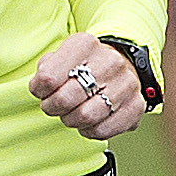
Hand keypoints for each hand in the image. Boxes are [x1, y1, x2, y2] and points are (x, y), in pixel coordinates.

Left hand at [30, 38, 149, 143]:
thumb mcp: (63, 56)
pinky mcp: (136, 107)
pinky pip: (102, 130)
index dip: (38, 90)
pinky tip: (88, 122)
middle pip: (66, 99)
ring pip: (85, 117)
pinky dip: (89, 131)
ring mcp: (126, 84)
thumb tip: (40, 86)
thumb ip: (46, 68)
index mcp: (86, 45)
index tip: (41, 91)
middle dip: (52, 108)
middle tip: (53, 107)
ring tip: (71, 114)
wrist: (124, 66)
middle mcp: (110, 62)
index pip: (48, 77)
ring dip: (71, 120)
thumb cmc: (86, 65)